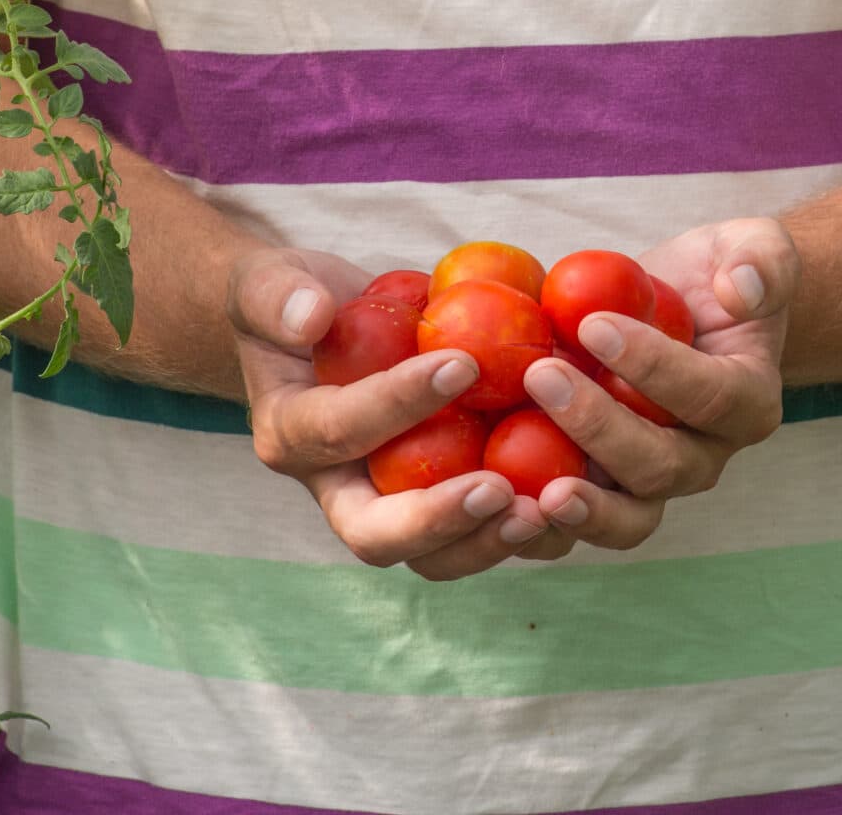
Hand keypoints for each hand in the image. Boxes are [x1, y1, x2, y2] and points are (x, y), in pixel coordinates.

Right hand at [227, 247, 550, 579]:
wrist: (327, 330)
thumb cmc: (297, 302)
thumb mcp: (269, 284)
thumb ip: (277, 297)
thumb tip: (310, 315)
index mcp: (291, 436)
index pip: (337, 432)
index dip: (395, 405)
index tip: (460, 364)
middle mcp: (337, 487)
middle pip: (377, 534)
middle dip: (438, 519)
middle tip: (498, 490)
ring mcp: (391, 503)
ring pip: (435, 556)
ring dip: (489, 541)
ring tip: (546, 509)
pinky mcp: (438, 501)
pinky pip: (477, 532)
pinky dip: (521, 523)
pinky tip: (571, 492)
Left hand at [519, 219, 800, 556]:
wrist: (685, 312)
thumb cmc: (715, 277)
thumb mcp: (750, 249)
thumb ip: (762, 262)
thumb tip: (742, 289)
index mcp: (746, 402)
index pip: (708, 395)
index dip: (654, 367)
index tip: (595, 325)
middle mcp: (704, 454)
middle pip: (663, 467)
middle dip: (600, 428)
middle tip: (542, 376)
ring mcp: (652, 480)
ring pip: (627, 516)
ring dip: (579, 506)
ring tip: (527, 490)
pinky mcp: (604, 487)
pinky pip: (578, 520)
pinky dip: (540, 525)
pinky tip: (493, 500)